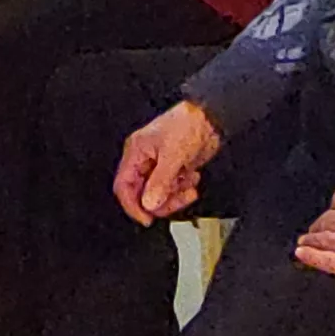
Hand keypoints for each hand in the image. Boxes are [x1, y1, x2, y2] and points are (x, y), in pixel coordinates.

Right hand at [113, 101, 221, 222]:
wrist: (210, 117)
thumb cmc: (188, 124)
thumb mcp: (173, 155)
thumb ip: (160, 182)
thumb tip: (149, 203)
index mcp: (136, 151)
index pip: (124, 186)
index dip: (132, 205)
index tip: (147, 218)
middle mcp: (145, 160)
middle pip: (142, 194)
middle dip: (160, 200)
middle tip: (175, 199)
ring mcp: (160, 165)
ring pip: (159, 194)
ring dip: (175, 194)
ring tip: (188, 185)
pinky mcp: (174, 169)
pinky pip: (173, 189)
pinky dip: (184, 189)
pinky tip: (192, 177)